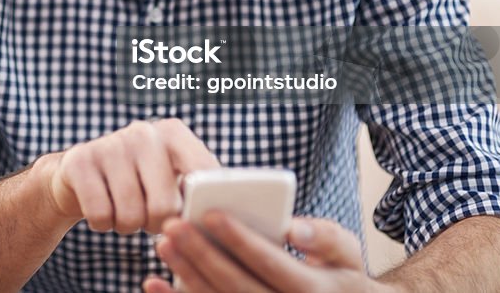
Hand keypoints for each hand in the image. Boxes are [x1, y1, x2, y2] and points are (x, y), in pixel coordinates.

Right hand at [35, 119, 219, 234]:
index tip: (189, 219)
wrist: (80, 176)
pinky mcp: (79, 161)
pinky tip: (102, 209)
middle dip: (157, 225)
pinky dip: (102, 225)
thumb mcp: (169, 178)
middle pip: (165, 207)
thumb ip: (196, 189)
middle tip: (149, 219)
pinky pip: (101, 216)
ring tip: (124, 210)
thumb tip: (223, 214)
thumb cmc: (138, 184)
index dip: (198, 209)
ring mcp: (110, 144)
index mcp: (174, 133)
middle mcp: (144, 132)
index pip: (202, 177)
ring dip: (127, 226)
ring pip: (130, 216)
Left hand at [144, 213, 392, 292]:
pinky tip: (153, 283)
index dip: (240, 239)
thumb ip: (323, 237)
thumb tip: (293, 226)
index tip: (211, 214)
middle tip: (172, 225)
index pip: (271, 263)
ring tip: (163, 244)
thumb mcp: (347, 254)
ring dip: (185, 276)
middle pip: (236, 285)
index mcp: (313, 291)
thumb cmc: (341, 277)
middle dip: (202, 255)